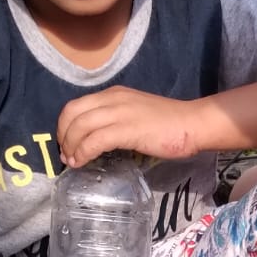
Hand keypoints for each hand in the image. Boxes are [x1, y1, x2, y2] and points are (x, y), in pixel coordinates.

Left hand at [57, 87, 213, 168]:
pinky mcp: (127, 130)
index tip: (66, 143)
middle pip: (72, 113)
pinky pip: (95, 140)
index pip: (76, 105)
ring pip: (80, 126)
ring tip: (72, 162)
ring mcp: (120, 113)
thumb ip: (115, 119)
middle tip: (66, 154)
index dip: (64, 125)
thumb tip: (97, 138)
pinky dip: (83, 153)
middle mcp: (112, 99)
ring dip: (71, 146)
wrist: (193, 124)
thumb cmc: (169, 123)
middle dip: (63, 135)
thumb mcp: (135, 113)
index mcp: (113, 94)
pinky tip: (82, 162)